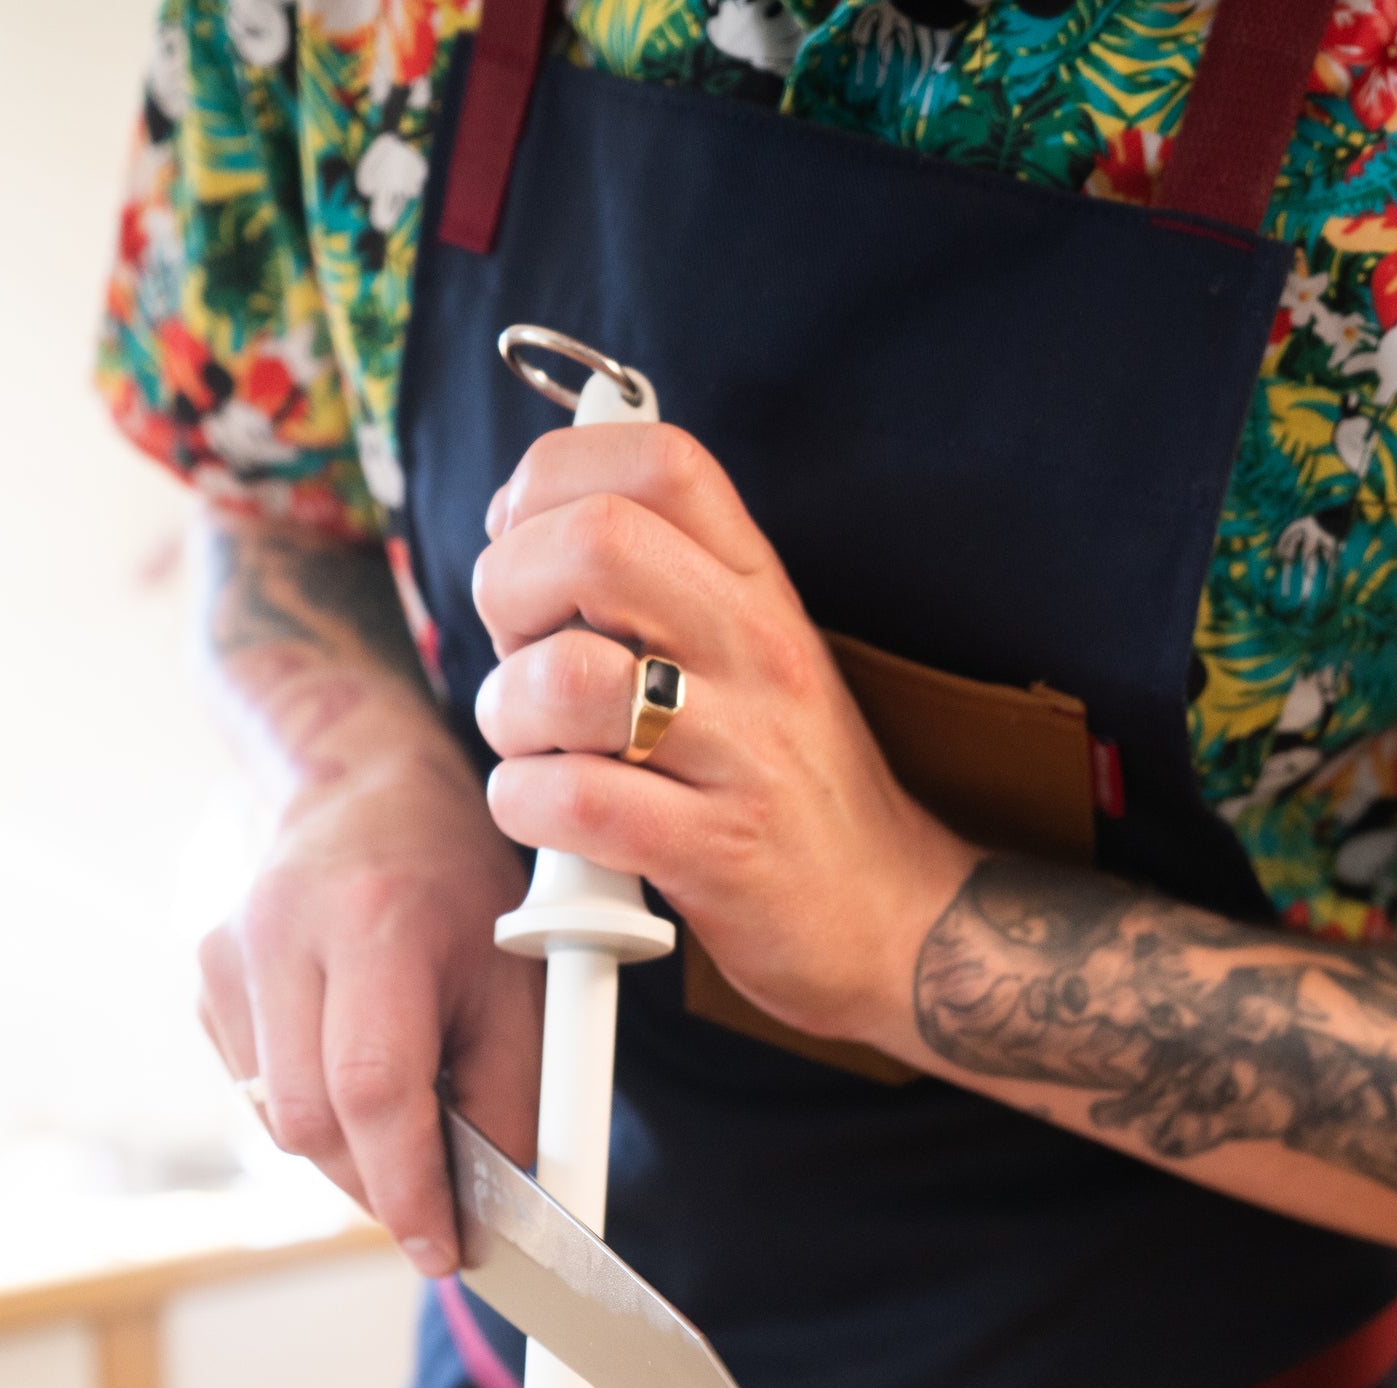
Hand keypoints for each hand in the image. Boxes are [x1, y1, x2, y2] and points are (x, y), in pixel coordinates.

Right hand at [198, 728, 537, 1273]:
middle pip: (312, 1122)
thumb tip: (495, 1211)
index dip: (407, 1187)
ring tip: (403, 1117)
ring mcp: (229, 955)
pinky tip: (347, 1066)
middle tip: (434, 1200)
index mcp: (376, 922)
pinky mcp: (206, 980)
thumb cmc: (456, 890)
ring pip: (279, 1120)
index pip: (373, 1089)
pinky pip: (256, 1093)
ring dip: (346, 1152)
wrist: (364, 793)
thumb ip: (513, 1098)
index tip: (442, 1251)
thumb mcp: (518, 981)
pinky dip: (311, 1112)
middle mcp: (283, 933)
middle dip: (378, 1184)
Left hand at [472, 425, 974, 1049]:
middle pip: (596, 541)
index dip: (554, 480)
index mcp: (759, 586)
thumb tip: (521, 524)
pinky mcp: (717, 851)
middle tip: (515, 651)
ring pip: (566, 678)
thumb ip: (655, 586)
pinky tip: (544, 815)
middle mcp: (757, 649)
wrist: (890, 919)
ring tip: (530, 746)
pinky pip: (576, 801)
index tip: (523, 540)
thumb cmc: (783, 786)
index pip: (658, 458)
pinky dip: (523, 806)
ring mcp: (745, 750)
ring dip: (506, 712)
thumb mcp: (748, 658)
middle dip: (509, 588)